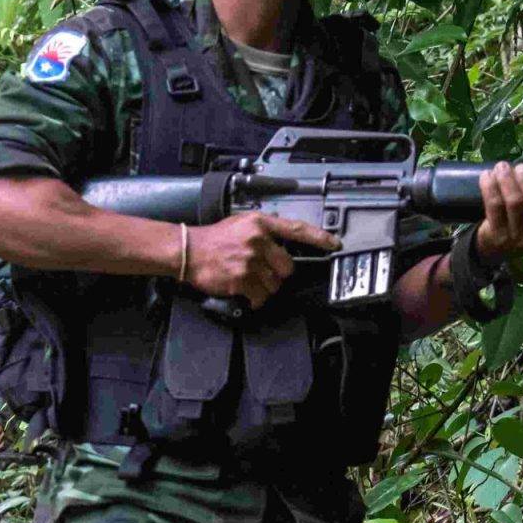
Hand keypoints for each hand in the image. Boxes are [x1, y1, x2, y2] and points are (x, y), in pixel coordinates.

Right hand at [181, 213, 339, 307]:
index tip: (334, 244)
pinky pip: (260, 297)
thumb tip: (283, 240)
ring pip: (275, 285)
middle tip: (261, 271)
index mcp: (260, 224)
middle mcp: (258, 240)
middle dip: (277, 274)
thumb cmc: (213, 239)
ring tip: (247, 279)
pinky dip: (254, 299)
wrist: (188, 251)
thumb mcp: (240, 223)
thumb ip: (263, 230)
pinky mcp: (242, 279)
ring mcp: (250, 260)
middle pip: (288, 267)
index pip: (296, 229)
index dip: (319, 238)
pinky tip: (243, 290)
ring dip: (264, 287)